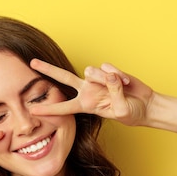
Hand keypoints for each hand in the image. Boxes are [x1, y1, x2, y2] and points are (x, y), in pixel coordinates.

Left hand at [30, 59, 153, 125]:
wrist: (145, 105)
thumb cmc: (131, 113)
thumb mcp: (120, 109)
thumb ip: (113, 92)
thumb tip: (108, 75)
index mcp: (86, 105)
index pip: (63, 107)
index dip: (48, 109)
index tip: (32, 111)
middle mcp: (87, 90)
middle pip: (63, 77)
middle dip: (48, 69)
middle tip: (32, 62)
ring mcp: (97, 79)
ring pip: (92, 71)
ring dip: (105, 79)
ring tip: (120, 88)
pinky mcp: (108, 70)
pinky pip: (107, 67)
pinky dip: (118, 75)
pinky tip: (125, 83)